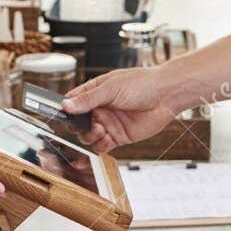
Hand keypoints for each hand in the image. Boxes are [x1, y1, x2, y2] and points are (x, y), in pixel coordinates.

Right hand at [61, 68, 179, 153]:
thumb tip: (66, 105)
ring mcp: (109, 123)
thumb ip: (88, 99)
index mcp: (95, 92)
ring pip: (89, 136)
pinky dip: (100, 145)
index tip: (65, 115)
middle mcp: (100, 109)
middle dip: (79, 127)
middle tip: (89, 124)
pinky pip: (102, 146)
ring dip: (90, 136)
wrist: (165, 96)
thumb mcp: (111, 88)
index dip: (67, 110)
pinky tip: (106, 138)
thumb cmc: (141, 84)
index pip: (73, 103)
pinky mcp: (119, 136)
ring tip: (101, 129)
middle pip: (78, 123)